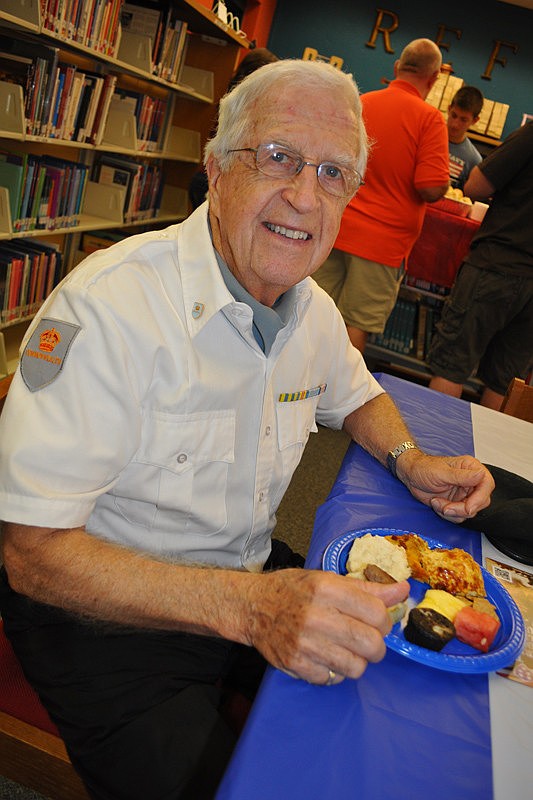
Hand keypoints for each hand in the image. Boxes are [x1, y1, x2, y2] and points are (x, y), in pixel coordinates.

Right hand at [245, 569, 408, 684]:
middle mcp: (315, 615)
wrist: (253, 606)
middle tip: (367, 641)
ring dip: (357, 661)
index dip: (384, 621)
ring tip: (346, 650)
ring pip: (355, 667)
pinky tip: (326, 657)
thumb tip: (402, 591)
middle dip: (376, 646)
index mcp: (326, 588)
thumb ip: (367, 589)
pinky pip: (333, 679)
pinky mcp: (295, 664)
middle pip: (371, 644)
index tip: (377, 622)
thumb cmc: (293, 590)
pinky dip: (335, 672)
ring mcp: (304, 642)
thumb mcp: (328, 579)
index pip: (377, 613)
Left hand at [397, 452, 494, 522]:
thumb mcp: (442, 472)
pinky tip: (436, 503)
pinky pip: (459, 516)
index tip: (468, 508)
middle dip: (462, 508)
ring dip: (452, 511)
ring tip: (437, 502)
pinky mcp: (457, 503)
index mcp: (471, 468)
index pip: (487, 484)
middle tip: (446, 508)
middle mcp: (471, 481)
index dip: (480, 498)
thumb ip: (462, 476)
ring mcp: (464, 493)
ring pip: (470, 512)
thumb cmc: (424, 468)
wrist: (410, 476)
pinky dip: (446, 514)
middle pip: (481, 502)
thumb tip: (481, 475)